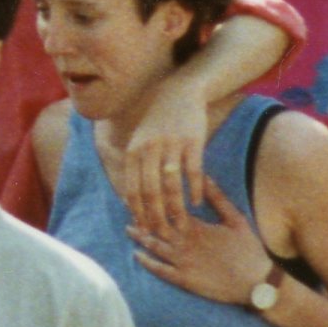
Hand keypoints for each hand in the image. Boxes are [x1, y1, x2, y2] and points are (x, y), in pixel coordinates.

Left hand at [113, 93, 212, 236]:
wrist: (178, 93)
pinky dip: (193, 189)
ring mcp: (170, 146)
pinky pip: (192, 170)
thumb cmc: (158, 123)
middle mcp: (148, 150)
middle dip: (156, 216)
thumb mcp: (140, 142)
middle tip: (164, 233)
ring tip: (182, 223)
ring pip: (171, 184)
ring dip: (176, 207)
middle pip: (150, 191)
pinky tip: (197, 202)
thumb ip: (137, 167)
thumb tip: (130, 199)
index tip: (144, 229)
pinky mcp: (191, 142)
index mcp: (133, 152)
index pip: (133, 189)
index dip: (137, 211)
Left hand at [129, 165, 274, 308]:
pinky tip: (136, 254)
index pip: (170, 208)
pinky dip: (147, 262)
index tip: (143, 188)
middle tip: (128, 205)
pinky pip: (160, 270)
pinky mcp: (184, 279)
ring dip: (141, 237)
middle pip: (157, 225)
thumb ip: (219, 199)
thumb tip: (204, 176)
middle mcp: (186, 242)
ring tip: (128, 227)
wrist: (256, 282)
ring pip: (155, 246)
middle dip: (142, 215)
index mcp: (196, 226)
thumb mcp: (236, 220)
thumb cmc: (248, 250)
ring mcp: (183, 261)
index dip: (155, 199)